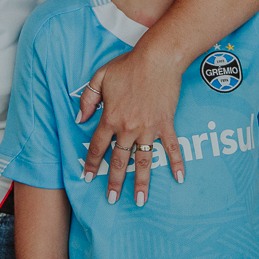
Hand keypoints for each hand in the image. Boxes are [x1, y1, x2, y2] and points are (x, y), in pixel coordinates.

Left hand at [77, 48, 185, 205]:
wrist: (158, 58)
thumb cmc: (129, 65)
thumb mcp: (100, 77)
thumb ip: (88, 99)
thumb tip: (80, 119)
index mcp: (111, 117)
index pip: (98, 146)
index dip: (92, 163)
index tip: (88, 177)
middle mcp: (129, 127)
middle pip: (120, 160)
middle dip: (114, 182)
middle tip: (112, 199)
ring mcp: (149, 128)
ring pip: (144, 161)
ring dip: (142, 182)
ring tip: (140, 200)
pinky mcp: (166, 124)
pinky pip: (172, 148)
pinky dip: (176, 163)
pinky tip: (179, 178)